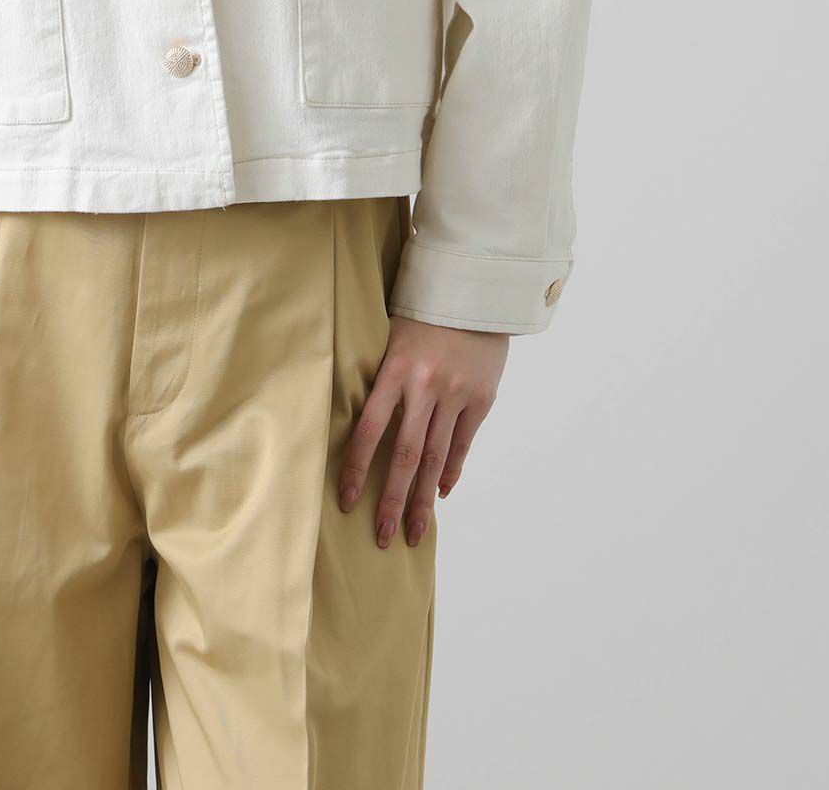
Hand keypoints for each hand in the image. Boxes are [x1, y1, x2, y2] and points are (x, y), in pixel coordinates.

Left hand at [338, 316, 508, 547]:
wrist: (474, 291)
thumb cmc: (422, 315)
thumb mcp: (391, 338)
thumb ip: (381, 380)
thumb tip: (361, 426)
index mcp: (395, 370)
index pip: (368, 429)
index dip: (356, 468)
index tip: (346, 501)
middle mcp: (424, 386)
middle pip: (404, 454)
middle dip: (392, 500)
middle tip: (382, 536)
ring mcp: (455, 393)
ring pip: (435, 456)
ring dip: (423, 498)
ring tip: (414, 532)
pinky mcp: (481, 397)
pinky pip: (462, 442)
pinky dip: (450, 470)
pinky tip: (440, 493)